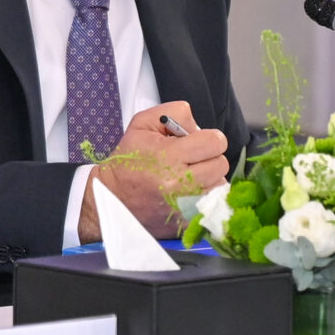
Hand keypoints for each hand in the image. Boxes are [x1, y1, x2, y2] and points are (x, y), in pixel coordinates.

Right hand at [77, 103, 228, 240]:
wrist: (114, 198)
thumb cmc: (128, 160)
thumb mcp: (142, 124)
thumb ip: (174, 113)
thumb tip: (198, 127)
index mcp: (169, 156)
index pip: (215, 142)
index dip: (208, 139)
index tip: (196, 143)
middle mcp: (181, 182)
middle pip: (221, 164)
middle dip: (208, 158)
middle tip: (190, 160)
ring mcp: (186, 205)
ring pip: (219, 185)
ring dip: (208, 179)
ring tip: (187, 177)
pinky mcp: (190, 221)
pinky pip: (213, 204)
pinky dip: (204, 197)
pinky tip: (187, 193)